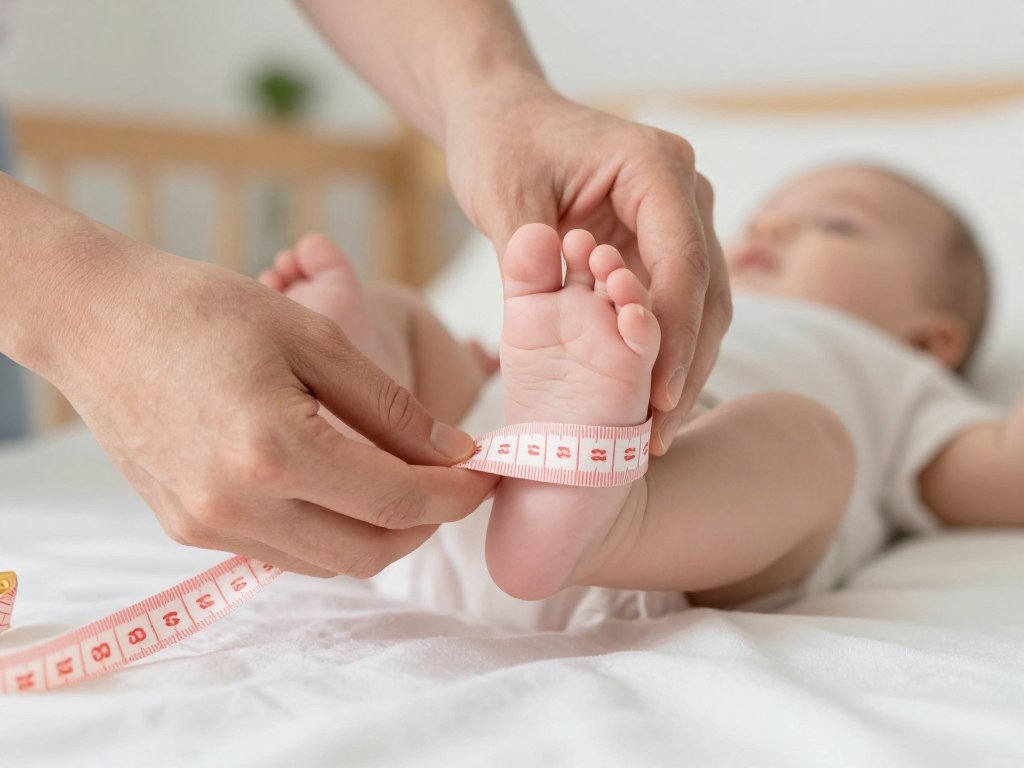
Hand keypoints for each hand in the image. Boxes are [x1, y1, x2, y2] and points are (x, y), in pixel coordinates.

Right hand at [49, 244, 495, 576]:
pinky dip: (330, 532)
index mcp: (274, 449)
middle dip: (426, 523)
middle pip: (369, 552)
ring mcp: (208, 527)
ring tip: (401, 478)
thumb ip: (391, 407)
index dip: (456, 494)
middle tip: (451, 480)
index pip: (397, 501)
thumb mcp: (314, 338)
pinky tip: (341, 486)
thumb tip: (455, 454)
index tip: (488, 473)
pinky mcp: (189, 530)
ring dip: (380, 532)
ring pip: (330, 563)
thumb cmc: (207, 311)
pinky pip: (286, 554)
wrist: (100, 322)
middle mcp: (238, 505)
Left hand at [444, 80, 729, 453]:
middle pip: (707, 290)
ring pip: (704, 304)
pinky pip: (678, 304)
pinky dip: (666, 351)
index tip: (660, 397)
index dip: (674, 334)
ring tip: (657, 434)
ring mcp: (680, 218)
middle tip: (661, 435)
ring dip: (685, 367)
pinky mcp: (664, 243)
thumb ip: (528, 250)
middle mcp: (683, 190)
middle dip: (688, 365)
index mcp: (654, 168)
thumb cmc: (503, 146)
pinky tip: (646, 402)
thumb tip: (547, 298)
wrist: (506, 120)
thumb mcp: (503, 194)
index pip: (682, 261)